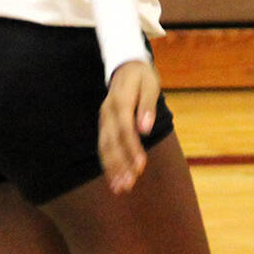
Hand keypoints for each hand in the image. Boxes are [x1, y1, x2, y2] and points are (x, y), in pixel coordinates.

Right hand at [99, 59, 160, 191]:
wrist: (125, 65)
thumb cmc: (142, 77)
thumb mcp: (150, 85)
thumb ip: (147, 106)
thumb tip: (145, 129)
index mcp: (119, 101)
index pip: (125, 129)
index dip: (132, 149)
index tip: (140, 166)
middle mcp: (107, 112)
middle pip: (111, 142)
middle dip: (119, 165)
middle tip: (128, 185)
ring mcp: (103, 119)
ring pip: (104, 147)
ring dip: (112, 169)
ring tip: (121, 188)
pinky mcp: (104, 126)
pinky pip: (103, 147)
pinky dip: (107, 164)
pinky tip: (114, 180)